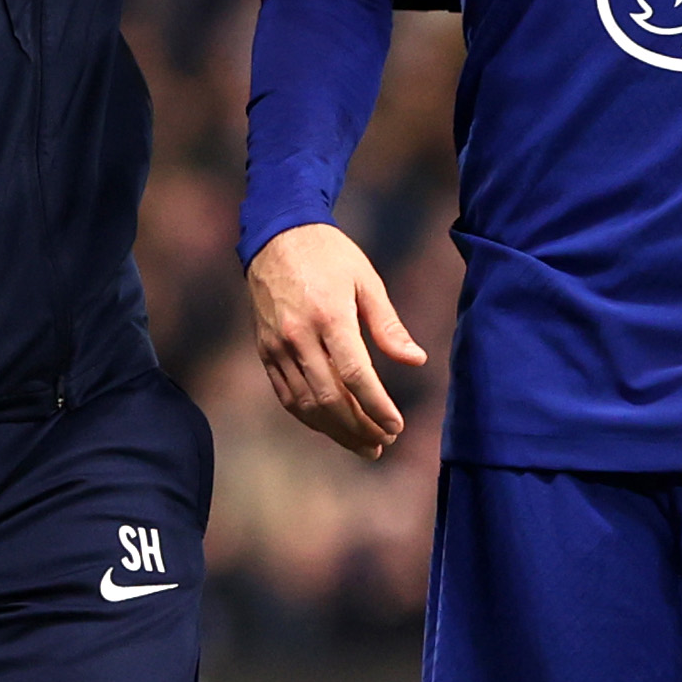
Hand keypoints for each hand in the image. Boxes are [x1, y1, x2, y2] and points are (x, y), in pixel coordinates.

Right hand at [248, 223, 426, 457]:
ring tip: (363, 444)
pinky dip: (310, 418)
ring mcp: (277, 346)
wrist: (275, 236)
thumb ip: (389, 326)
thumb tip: (416, 360)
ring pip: (305, 404)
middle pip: (329, 398)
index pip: (355, 376)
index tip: (397, 427)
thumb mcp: (367, 281)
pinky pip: (286, 395)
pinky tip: (332, 427)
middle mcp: (299, 336)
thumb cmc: (330, 255)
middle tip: (383, 443)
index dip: (377, 407)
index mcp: (330, 316)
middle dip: (359, 428)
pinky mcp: (265, 351)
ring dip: (336, 431)